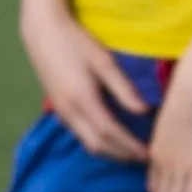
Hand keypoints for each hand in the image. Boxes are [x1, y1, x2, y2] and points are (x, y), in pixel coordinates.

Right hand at [23, 10, 152, 164]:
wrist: (42, 33)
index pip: (110, 133)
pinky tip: (111, 139)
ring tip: (131, 152)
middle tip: (144, 159)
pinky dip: (98, 143)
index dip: (130, 146)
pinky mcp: (59, 110)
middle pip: (98, 145)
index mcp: (83, 100)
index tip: (149, 153)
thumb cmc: (76, 42)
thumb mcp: (104, 62)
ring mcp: (62, 113)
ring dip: (110, 152)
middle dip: (122, 155)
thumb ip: (123, 89)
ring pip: (87, 143)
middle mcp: (70, 112)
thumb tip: (144, 111)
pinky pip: (80, 135)